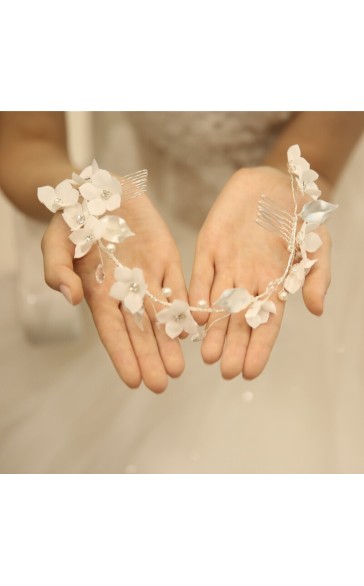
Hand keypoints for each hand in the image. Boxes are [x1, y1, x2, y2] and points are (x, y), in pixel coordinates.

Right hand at [41, 194, 187, 392]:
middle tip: (162, 383)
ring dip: (169, 341)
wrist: (99, 190)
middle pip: (139, 331)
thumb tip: (70, 299)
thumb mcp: (55, 242)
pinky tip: (193, 330)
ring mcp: (148, 277)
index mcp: (98, 292)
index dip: (122, 355)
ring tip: (178, 368)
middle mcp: (125, 292)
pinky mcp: (167, 260)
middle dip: (150, 357)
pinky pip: (179, 288)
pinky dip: (186, 309)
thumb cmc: (72, 219)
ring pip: (161, 316)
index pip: (112, 330)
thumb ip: (58, 271)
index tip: (133, 380)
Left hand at [189, 166, 331, 379]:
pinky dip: (195, 296)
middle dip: (233, 347)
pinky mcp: (207, 249)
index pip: (266, 323)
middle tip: (225, 370)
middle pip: (239, 321)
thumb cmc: (299, 214)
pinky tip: (193, 317)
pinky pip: (200, 276)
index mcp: (275, 284)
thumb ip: (316, 275)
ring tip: (206, 355)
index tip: (251, 371)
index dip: (259, 348)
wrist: (273, 180)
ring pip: (217, 305)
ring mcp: (226, 266)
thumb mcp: (316, 242)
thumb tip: (316, 310)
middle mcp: (248, 281)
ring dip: (212, 331)